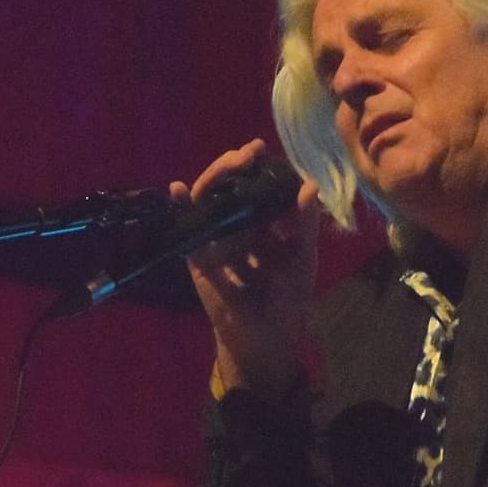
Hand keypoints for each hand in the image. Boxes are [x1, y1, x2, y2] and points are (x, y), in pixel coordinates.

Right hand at [171, 140, 319, 396]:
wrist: (264, 337)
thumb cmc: (288, 299)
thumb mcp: (303, 260)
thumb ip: (306, 225)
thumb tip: (309, 185)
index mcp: (267, 223)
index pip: (261, 185)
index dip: (262, 167)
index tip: (263, 149)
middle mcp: (240, 224)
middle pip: (232, 185)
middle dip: (236, 166)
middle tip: (248, 153)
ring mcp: (218, 237)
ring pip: (210, 199)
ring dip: (216, 178)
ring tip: (229, 165)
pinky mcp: (199, 255)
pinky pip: (189, 229)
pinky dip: (181, 208)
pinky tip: (178, 189)